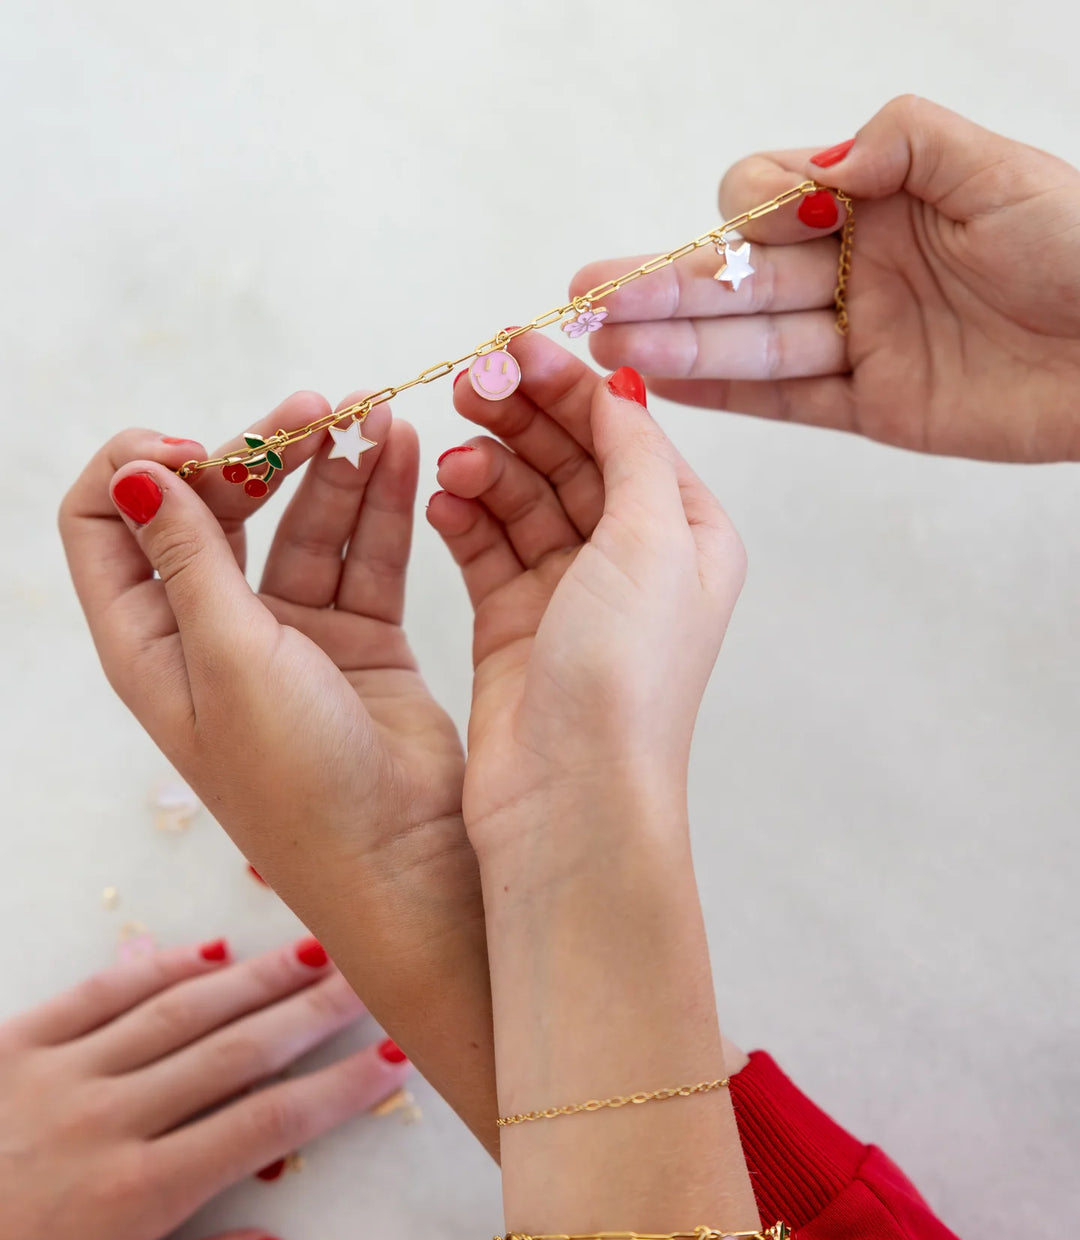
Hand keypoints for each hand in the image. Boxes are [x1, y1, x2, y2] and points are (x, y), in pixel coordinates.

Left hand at [0, 937, 408, 1239]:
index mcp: (135, 1192)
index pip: (265, 1127)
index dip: (335, 1091)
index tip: (388, 1061)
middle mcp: (109, 1117)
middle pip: (236, 1052)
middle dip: (312, 1012)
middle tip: (370, 977)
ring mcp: (60, 1071)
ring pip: (180, 1011)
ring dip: (254, 979)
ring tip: (313, 951)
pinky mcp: (15, 1042)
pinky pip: (99, 993)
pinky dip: (157, 968)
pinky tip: (206, 952)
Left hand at [59, 396, 495, 1150]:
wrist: (400, 861)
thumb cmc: (298, 784)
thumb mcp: (227, 660)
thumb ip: (187, 559)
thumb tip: (132, 471)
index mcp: (151, 642)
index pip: (104, 525)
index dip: (141, 468)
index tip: (202, 449)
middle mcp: (213, 632)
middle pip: (214, 510)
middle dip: (256, 454)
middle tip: (310, 414)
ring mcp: (290, 635)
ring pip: (300, 524)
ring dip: (332, 468)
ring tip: (376, 418)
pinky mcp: (360, 639)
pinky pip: (364, 553)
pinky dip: (381, 503)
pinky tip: (401, 454)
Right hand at [427, 334, 745, 849]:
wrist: (571, 796)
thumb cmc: (626, 674)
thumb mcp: (651, 542)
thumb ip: (632, 452)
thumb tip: (619, 385)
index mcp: (686, 535)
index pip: (625, 433)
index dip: (570, 384)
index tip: (513, 342)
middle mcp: (633, 561)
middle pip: (571, 459)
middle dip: (521, 417)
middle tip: (466, 384)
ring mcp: (571, 594)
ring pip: (523, 499)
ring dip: (486, 467)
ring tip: (451, 460)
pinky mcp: (514, 625)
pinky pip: (485, 548)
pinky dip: (463, 517)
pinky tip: (439, 499)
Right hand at [571, 95, 1079, 462]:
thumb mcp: (998, 170)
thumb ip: (902, 145)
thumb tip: (818, 164)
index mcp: (878, 199)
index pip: (771, 194)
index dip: (744, 209)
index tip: (749, 222)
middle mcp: (856, 266)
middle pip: (741, 274)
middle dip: (665, 283)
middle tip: (588, 293)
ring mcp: (860, 339)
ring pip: (752, 339)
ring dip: (678, 344)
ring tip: (609, 345)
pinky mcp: (873, 405)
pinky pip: (788, 398)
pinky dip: (727, 394)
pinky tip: (665, 386)